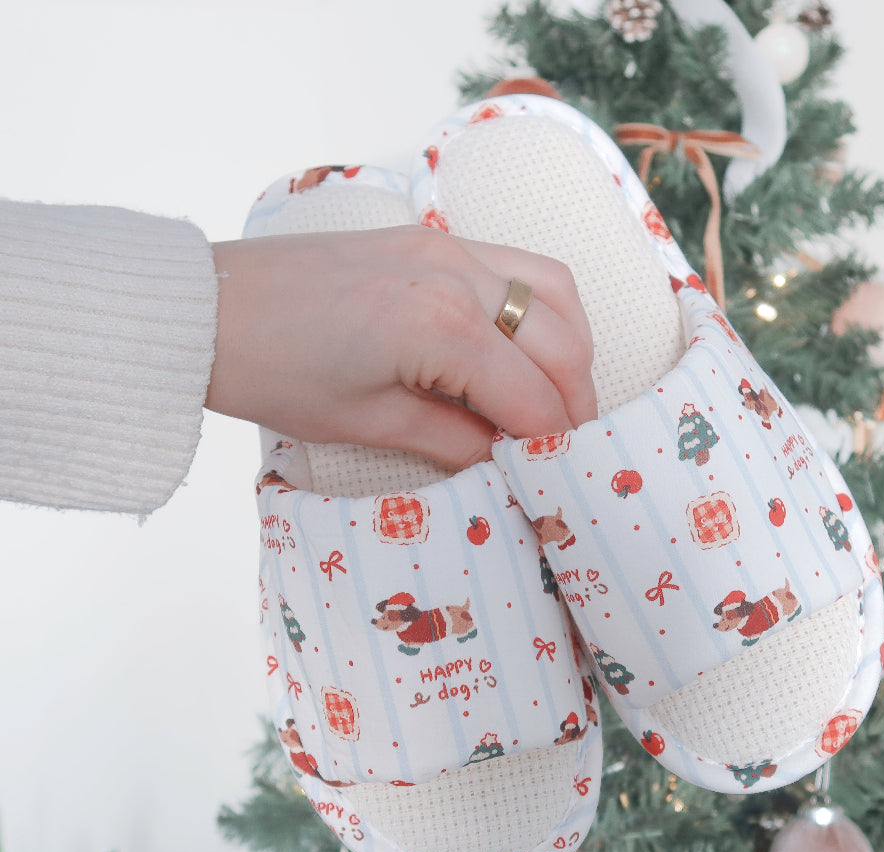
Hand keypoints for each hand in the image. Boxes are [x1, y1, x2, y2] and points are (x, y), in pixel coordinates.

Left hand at [207, 226, 594, 469]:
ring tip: (556, 399)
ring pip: (554, 292)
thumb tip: (506, 460)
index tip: (559, 480)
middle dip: (575, 403)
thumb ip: (453, 441)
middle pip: (561, 344)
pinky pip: (518, 266)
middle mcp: (458, 275)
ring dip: (569, 350)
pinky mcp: (432, 237)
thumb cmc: (273, 372)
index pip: (532, 398)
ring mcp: (448, 246)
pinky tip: (527, 347)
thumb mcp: (367, 422)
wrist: (207, 307)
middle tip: (568, 450)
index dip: (552, 446)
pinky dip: (540, 309)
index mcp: (441, 329)